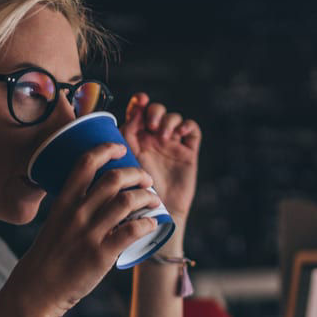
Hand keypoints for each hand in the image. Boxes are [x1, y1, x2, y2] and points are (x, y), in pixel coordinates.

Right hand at [10, 143, 161, 316]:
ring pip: (126, 202)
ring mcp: (89, 234)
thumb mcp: (55, 223)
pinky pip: (131, 231)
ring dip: (147, 196)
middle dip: (136, 173)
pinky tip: (152, 224)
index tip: (120, 148)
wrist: (36, 290)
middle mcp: (77, 213)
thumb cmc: (48, 256)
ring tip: (153, 199)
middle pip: (113, 178)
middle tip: (146, 179)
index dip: (106, 149)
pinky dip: (147, 224)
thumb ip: (75, 209)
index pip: (85, 163)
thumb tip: (102, 199)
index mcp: (64, 202)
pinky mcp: (101, 255)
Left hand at [120, 93, 200, 218]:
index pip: (138, 111)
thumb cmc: (134, 193)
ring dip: (168, 120)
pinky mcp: (188, 153)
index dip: (140, 102)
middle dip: (155, 112)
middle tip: (151, 126)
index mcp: (135, 139)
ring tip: (162, 136)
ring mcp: (172, 145)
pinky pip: (192, 130)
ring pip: (174, 118)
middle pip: (157, 110)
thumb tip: (127, 115)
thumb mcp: (124, 162)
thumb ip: (124, 139)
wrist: (155, 214)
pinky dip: (187, 126)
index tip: (140, 101)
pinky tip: (179, 133)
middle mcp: (153, 140)